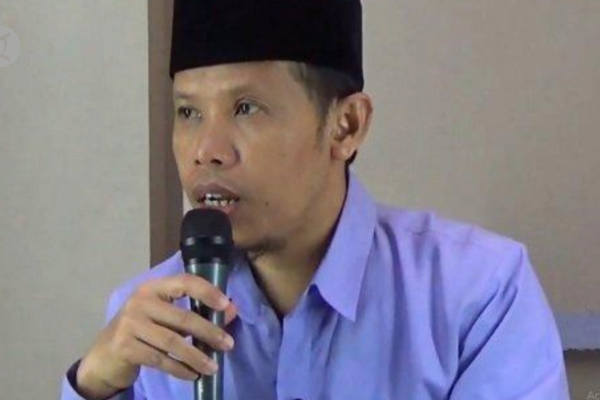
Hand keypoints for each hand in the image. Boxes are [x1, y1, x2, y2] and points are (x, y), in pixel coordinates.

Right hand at [76, 274, 237, 399]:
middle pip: (183, 317)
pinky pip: (160, 359)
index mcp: (153, 288)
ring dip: (197, 356)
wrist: (104, 355)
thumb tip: (231, 310)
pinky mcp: (125, 347)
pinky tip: (193, 375)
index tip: (226, 305)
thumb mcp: (165, 316)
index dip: (207, 291)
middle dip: (209, 332)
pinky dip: (180, 368)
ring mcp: (130, 324)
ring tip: (213, 366)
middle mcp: (140, 302)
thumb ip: (195, 311)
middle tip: (228, 344)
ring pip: (173, 342)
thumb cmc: (142, 330)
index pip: (184, 282)